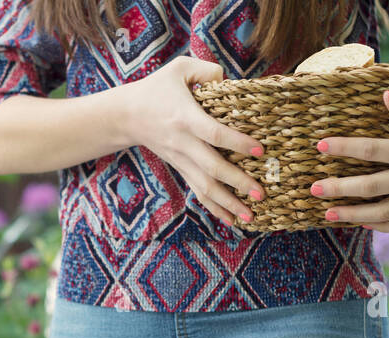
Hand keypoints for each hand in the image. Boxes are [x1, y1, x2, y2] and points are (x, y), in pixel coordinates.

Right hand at [120, 56, 265, 226]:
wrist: (127, 115)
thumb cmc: (157, 88)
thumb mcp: (180, 68)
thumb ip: (208, 70)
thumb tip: (231, 82)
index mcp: (185, 117)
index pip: (214, 134)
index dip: (238, 143)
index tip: (260, 150)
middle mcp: (183, 143)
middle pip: (212, 168)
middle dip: (237, 182)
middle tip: (261, 193)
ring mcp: (180, 159)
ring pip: (204, 186)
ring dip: (227, 203)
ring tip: (250, 217)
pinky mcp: (180, 168)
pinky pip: (197, 191)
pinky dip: (214, 207)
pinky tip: (230, 219)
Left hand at [312, 89, 388, 232]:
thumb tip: (384, 98)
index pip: (371, 151)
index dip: (343, 148)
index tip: (320, 146)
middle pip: (368, 187)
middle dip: (338, 189)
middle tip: (312, 189)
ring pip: (380, 213)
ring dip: (352, 214)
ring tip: (328, 213)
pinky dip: (379, 227)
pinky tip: (360, 223)